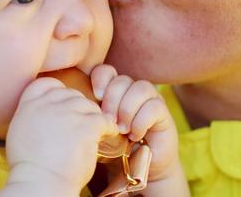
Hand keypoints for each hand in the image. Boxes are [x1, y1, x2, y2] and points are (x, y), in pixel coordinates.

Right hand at [1, 77, 118, 194]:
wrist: (40, 184)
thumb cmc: (32, 167)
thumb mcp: (21, 133)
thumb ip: (33, 115)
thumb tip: (46, 111)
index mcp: (29, 106)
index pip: (47, 84)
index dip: (59, 93)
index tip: (64, 107)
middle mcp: (47, 105)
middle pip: (71, 94)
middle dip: (79, 108)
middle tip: (83, 125)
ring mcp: (66, 113)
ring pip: (89, 105)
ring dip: (93, 118)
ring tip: (95, 133)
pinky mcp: (85, 125)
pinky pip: (103, 119)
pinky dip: (108, 127)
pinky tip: (108, 135)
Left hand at [90, 64, 181, 183]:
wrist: (141, 170)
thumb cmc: (115, 150)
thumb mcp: (99, 132)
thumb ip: (91, 118)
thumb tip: (77, 110)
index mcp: (115, 91)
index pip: (107, 71)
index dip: (100, 78)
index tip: (95, 97)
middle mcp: (133, 91)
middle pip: (122, 79)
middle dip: (112, 100)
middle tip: (108, 121)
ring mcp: (150, 100)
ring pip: (140, 88)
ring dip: (127, 109)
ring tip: (122, 130)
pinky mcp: (163, 113)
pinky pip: (154, 106)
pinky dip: (141, 121)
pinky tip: (135, 136)